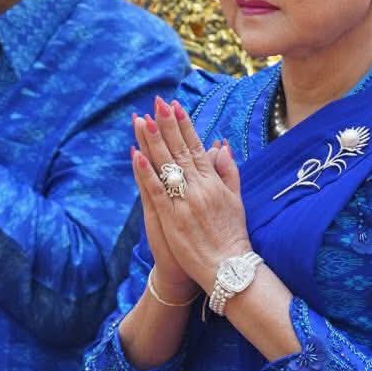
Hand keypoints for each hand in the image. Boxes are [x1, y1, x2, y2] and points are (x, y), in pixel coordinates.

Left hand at [138, 98, 250, 292]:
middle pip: (179, 150)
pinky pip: (156, 190)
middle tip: (157, 102)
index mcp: (214, 182)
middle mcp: (199, 187)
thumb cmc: (231, 236)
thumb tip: (222, 146)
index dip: (185, 126)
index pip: (196, 147)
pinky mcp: (171, 218)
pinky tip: (136, 155)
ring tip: (142, 120)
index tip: (176, 107)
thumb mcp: (236, 200)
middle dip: (168, 125)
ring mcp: (184, 202)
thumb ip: (229, 172)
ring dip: (152, 141)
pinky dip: (145, 172)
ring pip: (166, 165)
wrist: (228, 268)